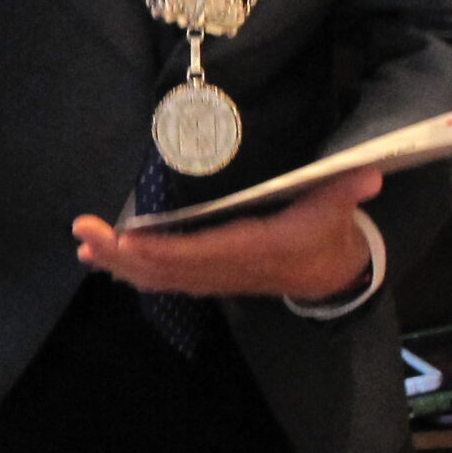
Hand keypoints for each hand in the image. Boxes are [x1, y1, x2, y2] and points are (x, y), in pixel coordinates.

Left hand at [72, 168, 382, 301]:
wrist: (331, 275)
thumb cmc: (327, 234)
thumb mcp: (339, 209)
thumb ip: (346, 188)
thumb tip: (367, 173)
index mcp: (253, 249)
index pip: (201, 253)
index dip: (163, 250)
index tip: (127, 238)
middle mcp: (226, 268)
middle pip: (166, 268)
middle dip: (122, 253)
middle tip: (84, 234)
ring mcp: (213, 277)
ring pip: (159, 276)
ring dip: (119, 263)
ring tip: (84, 247)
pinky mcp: (207, 277)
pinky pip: (164, 279)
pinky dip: (132, 270)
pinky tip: (105, 261)